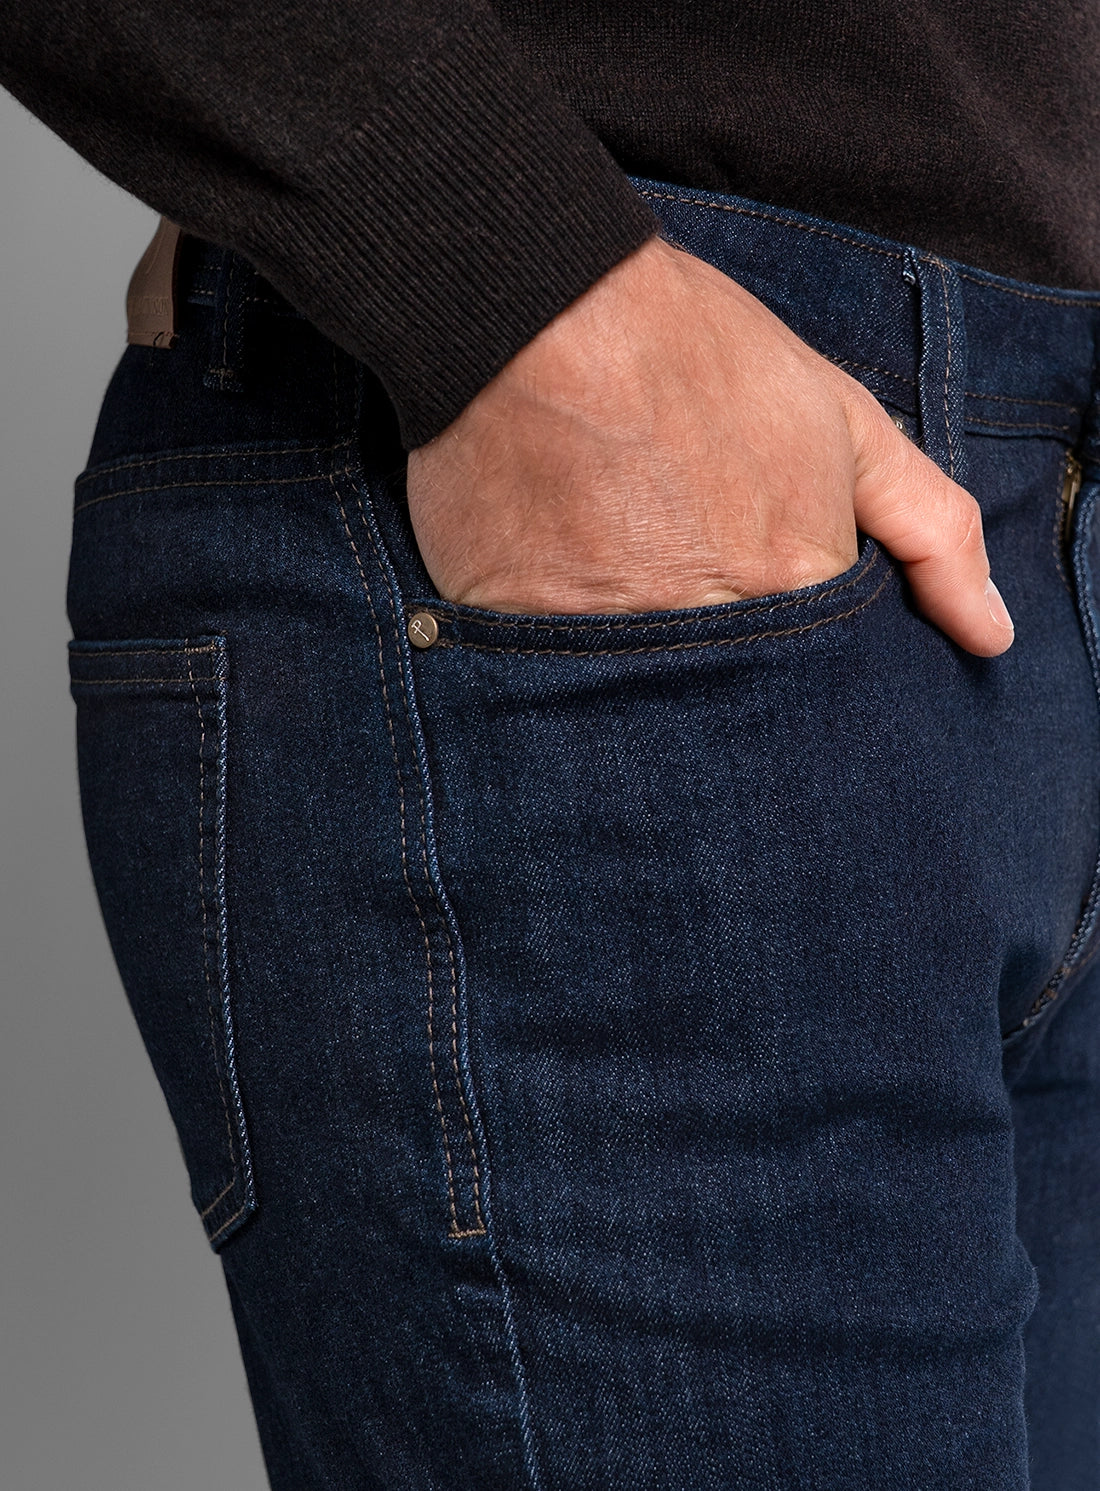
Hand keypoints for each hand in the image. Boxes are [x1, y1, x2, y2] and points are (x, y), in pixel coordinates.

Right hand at [405, 235, 1012, 656]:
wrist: (542, 312)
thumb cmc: (697, 355)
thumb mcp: (845, 421)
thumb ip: (932, 531)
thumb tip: (990, 634)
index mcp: (794, 591)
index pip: (818, 688)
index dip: (794, 654)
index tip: (760, 610)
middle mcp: (705, 636)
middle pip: (729, 710)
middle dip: (719, 667)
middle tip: (680, 578)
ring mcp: (606, 645)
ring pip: (641, 708)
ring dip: (639, 667)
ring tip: (618, 569)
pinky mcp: (517, 641)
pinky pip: (552, 685)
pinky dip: (561, 654)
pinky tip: (558, 580)